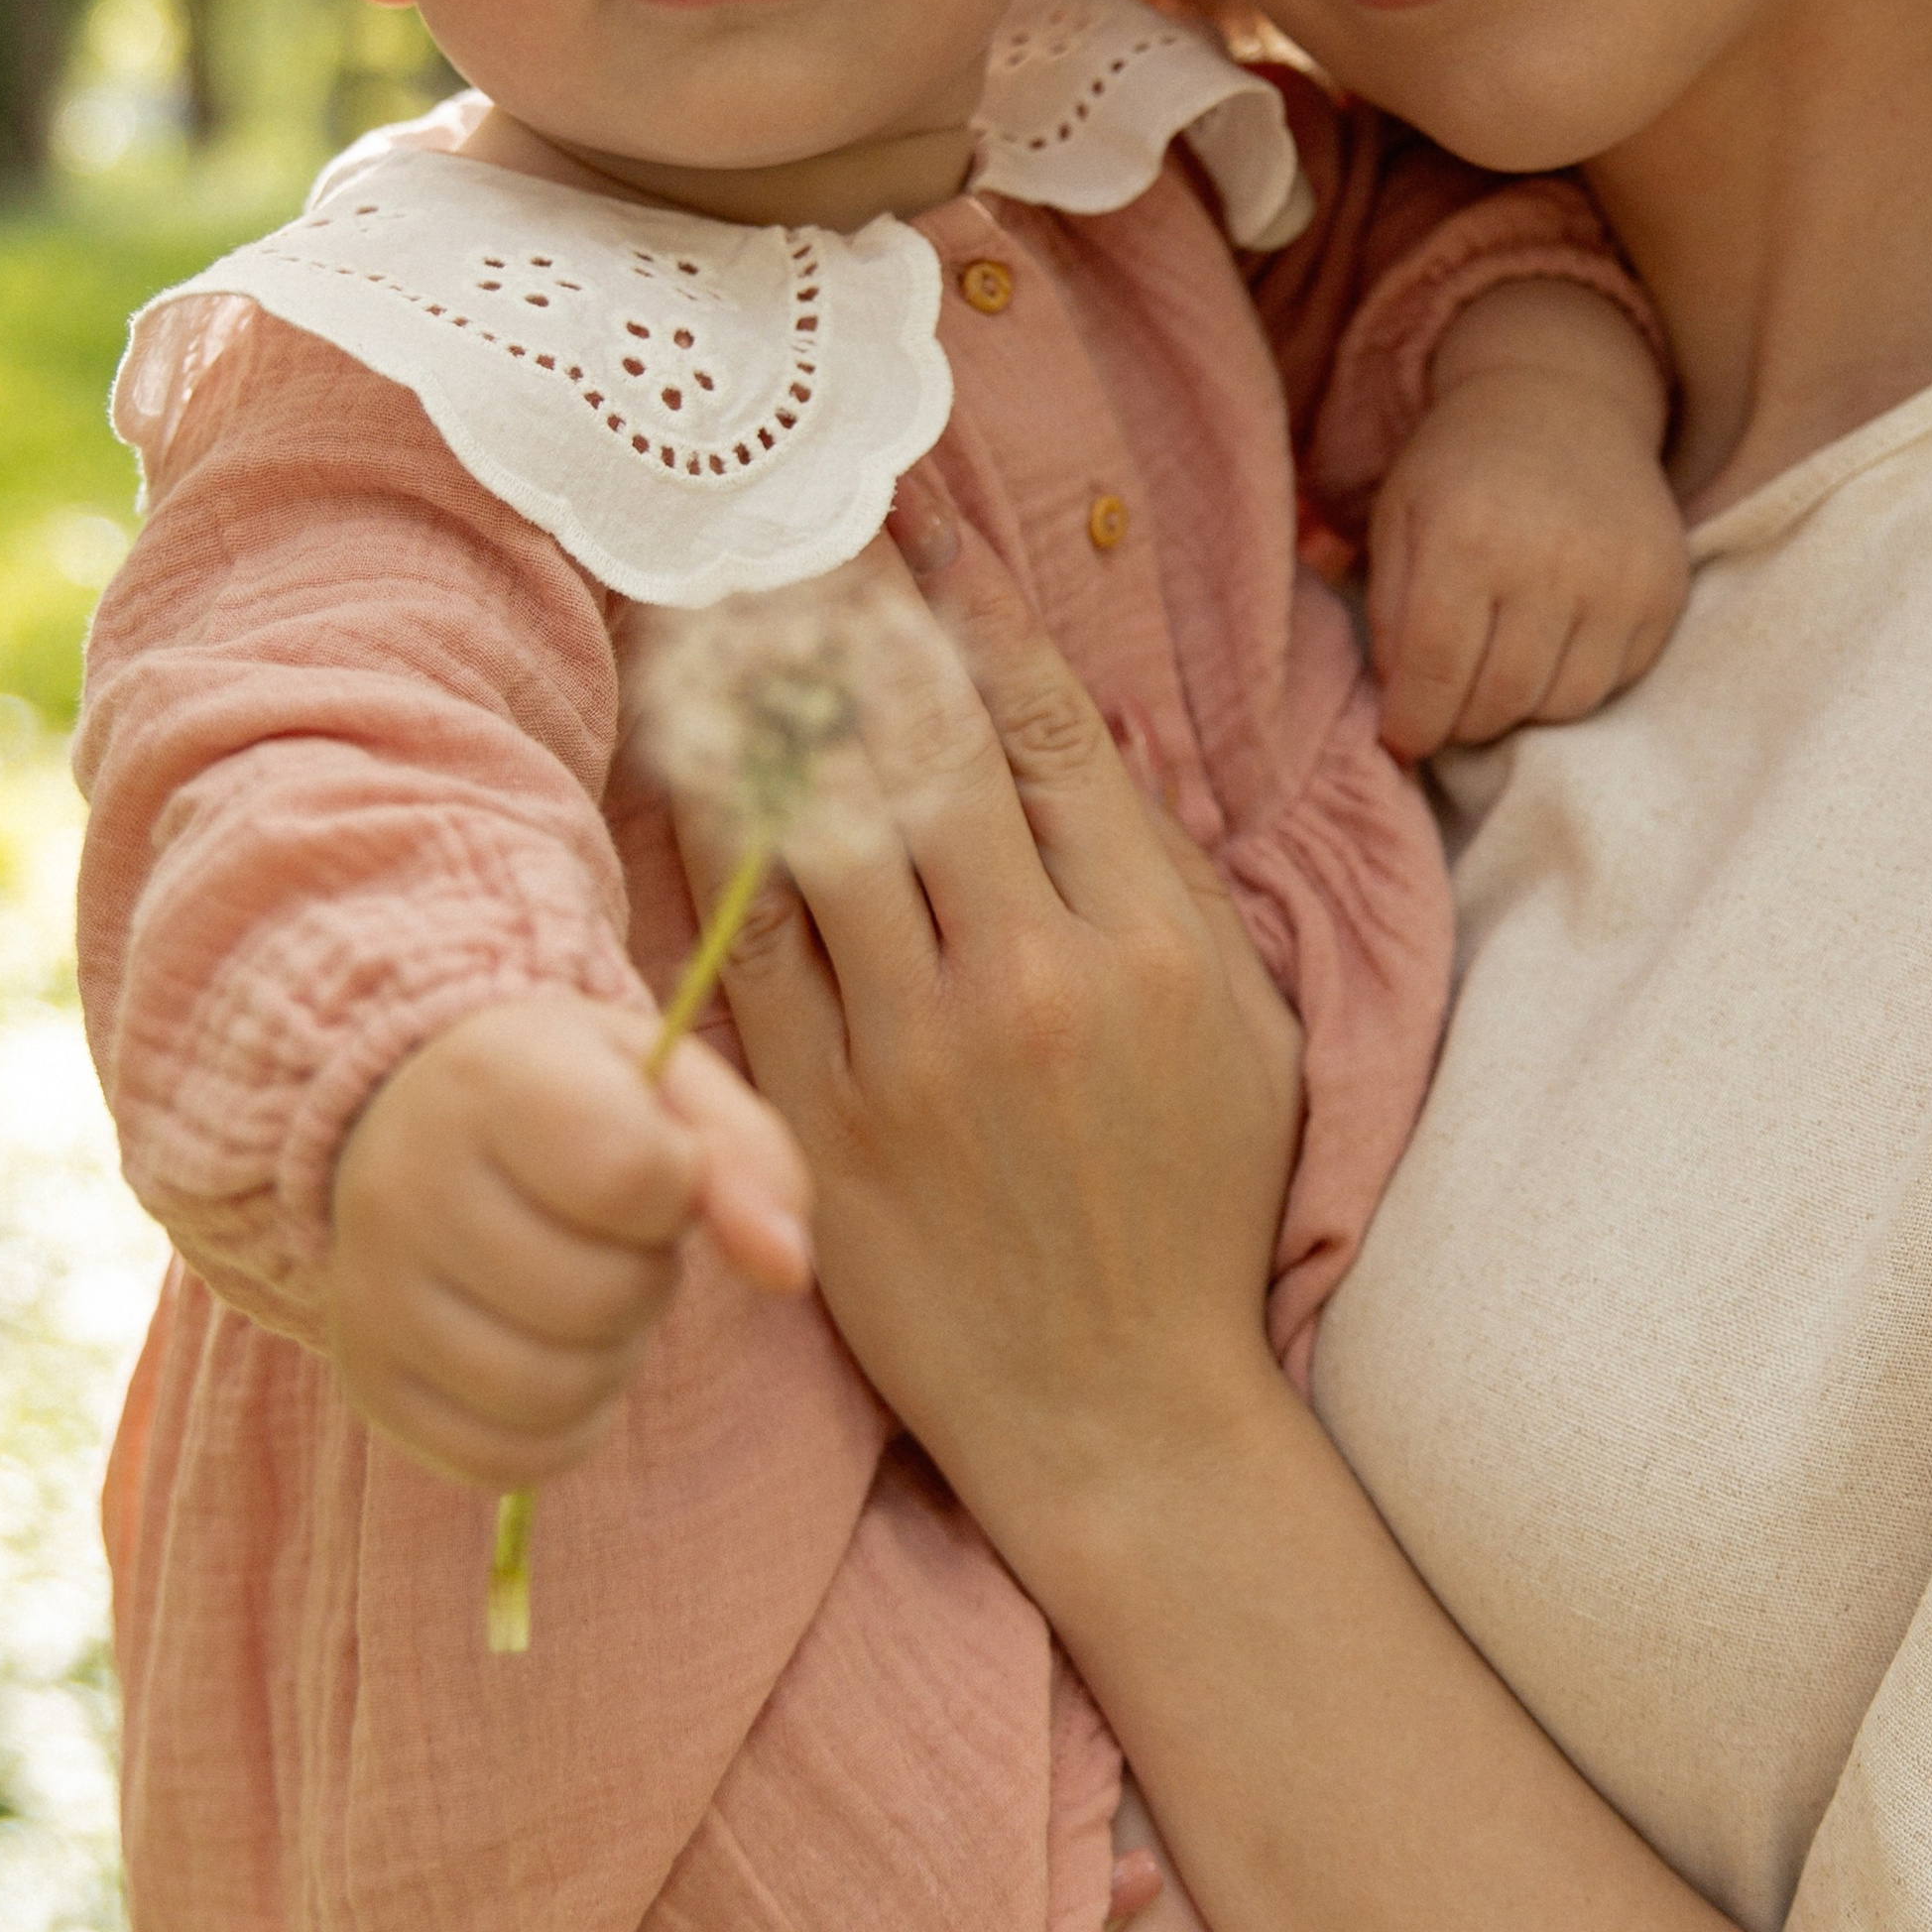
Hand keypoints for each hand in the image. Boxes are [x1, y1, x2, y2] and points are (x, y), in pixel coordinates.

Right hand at [327, 991, 810, 1485]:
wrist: (413, 1117)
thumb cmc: (568, 1096)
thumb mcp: (667, 1084)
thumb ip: (746, 1158)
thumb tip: (787, 1269)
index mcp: (487, 1082)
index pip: (626, 1176)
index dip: (678, 1189)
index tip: (656, 1166)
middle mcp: (404, 1186)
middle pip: (597, 1297)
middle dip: (647, 1276)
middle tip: (620, 1238)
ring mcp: (370, 1294)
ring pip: (551, 1391)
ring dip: (612, 1356)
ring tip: (590, 1293)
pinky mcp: (369, 1383)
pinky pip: (506, 1459)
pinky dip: (566, 1425)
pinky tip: (556, 1352)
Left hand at [676, 505, 1303, 1560]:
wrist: (1118, 1409)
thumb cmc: (1196, 1209)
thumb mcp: (1247, 1030)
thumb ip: (1171, 871)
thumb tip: (1098, 725)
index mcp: (1145, 946)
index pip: (1044, 729)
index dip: (977, 615)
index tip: (927, 537)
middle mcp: (1025, 980)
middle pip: (919, 747)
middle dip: (853, 617)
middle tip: (792, 522)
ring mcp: (910, 1053)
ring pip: (817, 825)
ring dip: (762, 701)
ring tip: (715, 606)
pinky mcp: (819, 1122)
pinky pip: (752, 948)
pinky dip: (718, 843)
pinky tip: (683, 762)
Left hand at [1367, 281, 1685, 760]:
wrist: (1563, 400)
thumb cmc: (1462, 466)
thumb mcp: (1400, 520)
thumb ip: (1390, 616)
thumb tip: (1401, 714)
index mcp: (1468, 539)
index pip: (1437, 673)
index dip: (1413, 725)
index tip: (1402, 740)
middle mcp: (1552, 560)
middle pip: (1502, 699)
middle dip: (1462, 724)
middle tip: (1446, 707)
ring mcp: (1619, 578)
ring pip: (1563, 704)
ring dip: (1520, 709)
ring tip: (1495, 673)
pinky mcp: (1664, 592)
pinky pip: (1615, 681)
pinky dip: (1573, 683)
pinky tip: (1548, 646)